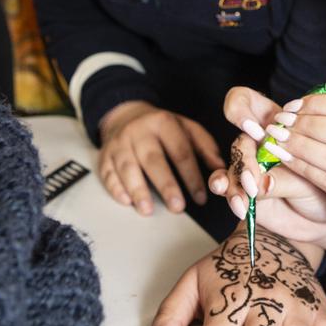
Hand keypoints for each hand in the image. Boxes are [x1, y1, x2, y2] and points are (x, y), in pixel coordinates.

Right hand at [98, 100, 223, 214]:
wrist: (126, 115)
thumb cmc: (162, 128)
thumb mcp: (187, 129)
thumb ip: (206, 148)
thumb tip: (221, 170)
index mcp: (164, 123)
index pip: (180, 151)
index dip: (192, 176)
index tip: (201, 197)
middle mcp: (139, 132)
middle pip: (153, 160)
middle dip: (166, 186)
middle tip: (177, 208)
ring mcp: (119, 143)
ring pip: (127, 168)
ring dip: (138, 191)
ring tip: (148, 210)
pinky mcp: (104, 155)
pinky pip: (108, 173)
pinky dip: (116, 189)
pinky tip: (127, 202)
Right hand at [208, 86, 325, 252]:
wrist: (323, 221)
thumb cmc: (323, 192)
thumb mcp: (311, 182)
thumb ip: (286, 180)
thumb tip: (262, 183)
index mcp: (279, 127)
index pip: (246, 102)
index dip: (239, 108)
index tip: (248, 125)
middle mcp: (259, 142)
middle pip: (239, 139)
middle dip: (244, 160)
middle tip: (253, 181)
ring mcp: (249, 164)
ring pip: (232, 164)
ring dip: (234, 180)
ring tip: (243, 200)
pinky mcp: (240, 187)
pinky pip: (224, 183)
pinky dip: (224, 189)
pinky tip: (233, 201)